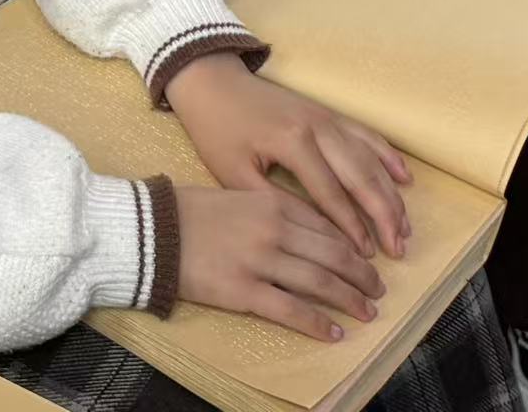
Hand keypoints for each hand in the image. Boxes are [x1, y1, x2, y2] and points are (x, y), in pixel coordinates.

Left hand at [167, 53, 411, 258]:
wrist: (212, 84)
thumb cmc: (218, 131)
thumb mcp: (235, 174)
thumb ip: (275, 202)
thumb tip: (313, 234)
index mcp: (293, 142)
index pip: (332, 194)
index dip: (352, 227)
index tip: (367, 256)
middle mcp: (318, 127)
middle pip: (362, 175)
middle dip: (384, 214)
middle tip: (399, 248)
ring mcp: (327, 116)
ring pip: (370, 157)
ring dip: (391, 192)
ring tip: (405, 225)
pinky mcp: (327, 112)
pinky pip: (367, 134)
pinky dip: (388, 157)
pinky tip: (405, 178)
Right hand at [176, 186, 383, 340]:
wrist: (150, 230)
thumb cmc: (187, 210)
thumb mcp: (236, 194)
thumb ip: (271, 208)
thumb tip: (304, 230)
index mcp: (272, 203)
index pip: (326, 225)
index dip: (352, 244)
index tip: (366, 257)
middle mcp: (274, 230)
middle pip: (333, 254)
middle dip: (361, 274)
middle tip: (377, 289)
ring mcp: (260, 261)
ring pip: (320, 282)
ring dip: (349, 299)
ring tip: (367, 312)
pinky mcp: (244, 292)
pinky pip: (291, 311)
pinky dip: (317, 324)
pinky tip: (333, 333)